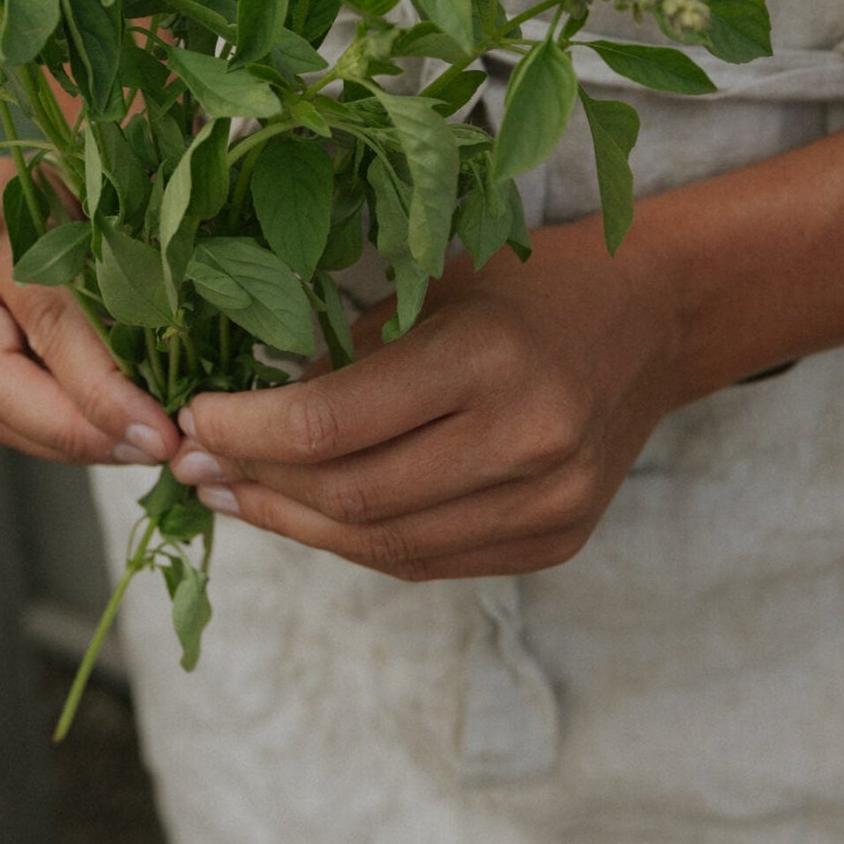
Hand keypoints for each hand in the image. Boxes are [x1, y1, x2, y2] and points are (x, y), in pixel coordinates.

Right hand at [0, 159, 178, 468]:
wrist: (89, 129)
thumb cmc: (126, 153)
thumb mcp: (142, 186)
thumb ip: (156, 251)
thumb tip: (196, 353)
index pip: (43, 317)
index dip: (100, 387)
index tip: (159, 427)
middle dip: (76, 430)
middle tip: (148, 450)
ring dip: (69, 441)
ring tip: (138, 448)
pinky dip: (60, 431)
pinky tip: (114, 435)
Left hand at [169, 220, 685, 579]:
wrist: (655, 318)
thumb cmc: (527, 282)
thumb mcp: (433, 283)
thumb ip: (350, 349)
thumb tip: (246, 412)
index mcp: (487, 358)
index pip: (331, 423)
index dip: (245, 432)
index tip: (191, 419)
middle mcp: (525, 440)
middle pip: (351, 496)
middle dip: (255, 484)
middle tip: (189, 465)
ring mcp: (547, 503)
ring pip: (383, 545)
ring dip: (292, 525)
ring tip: (230, 495)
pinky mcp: (555, 542)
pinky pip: (426, 561)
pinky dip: (354, 542)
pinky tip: (303, 514)